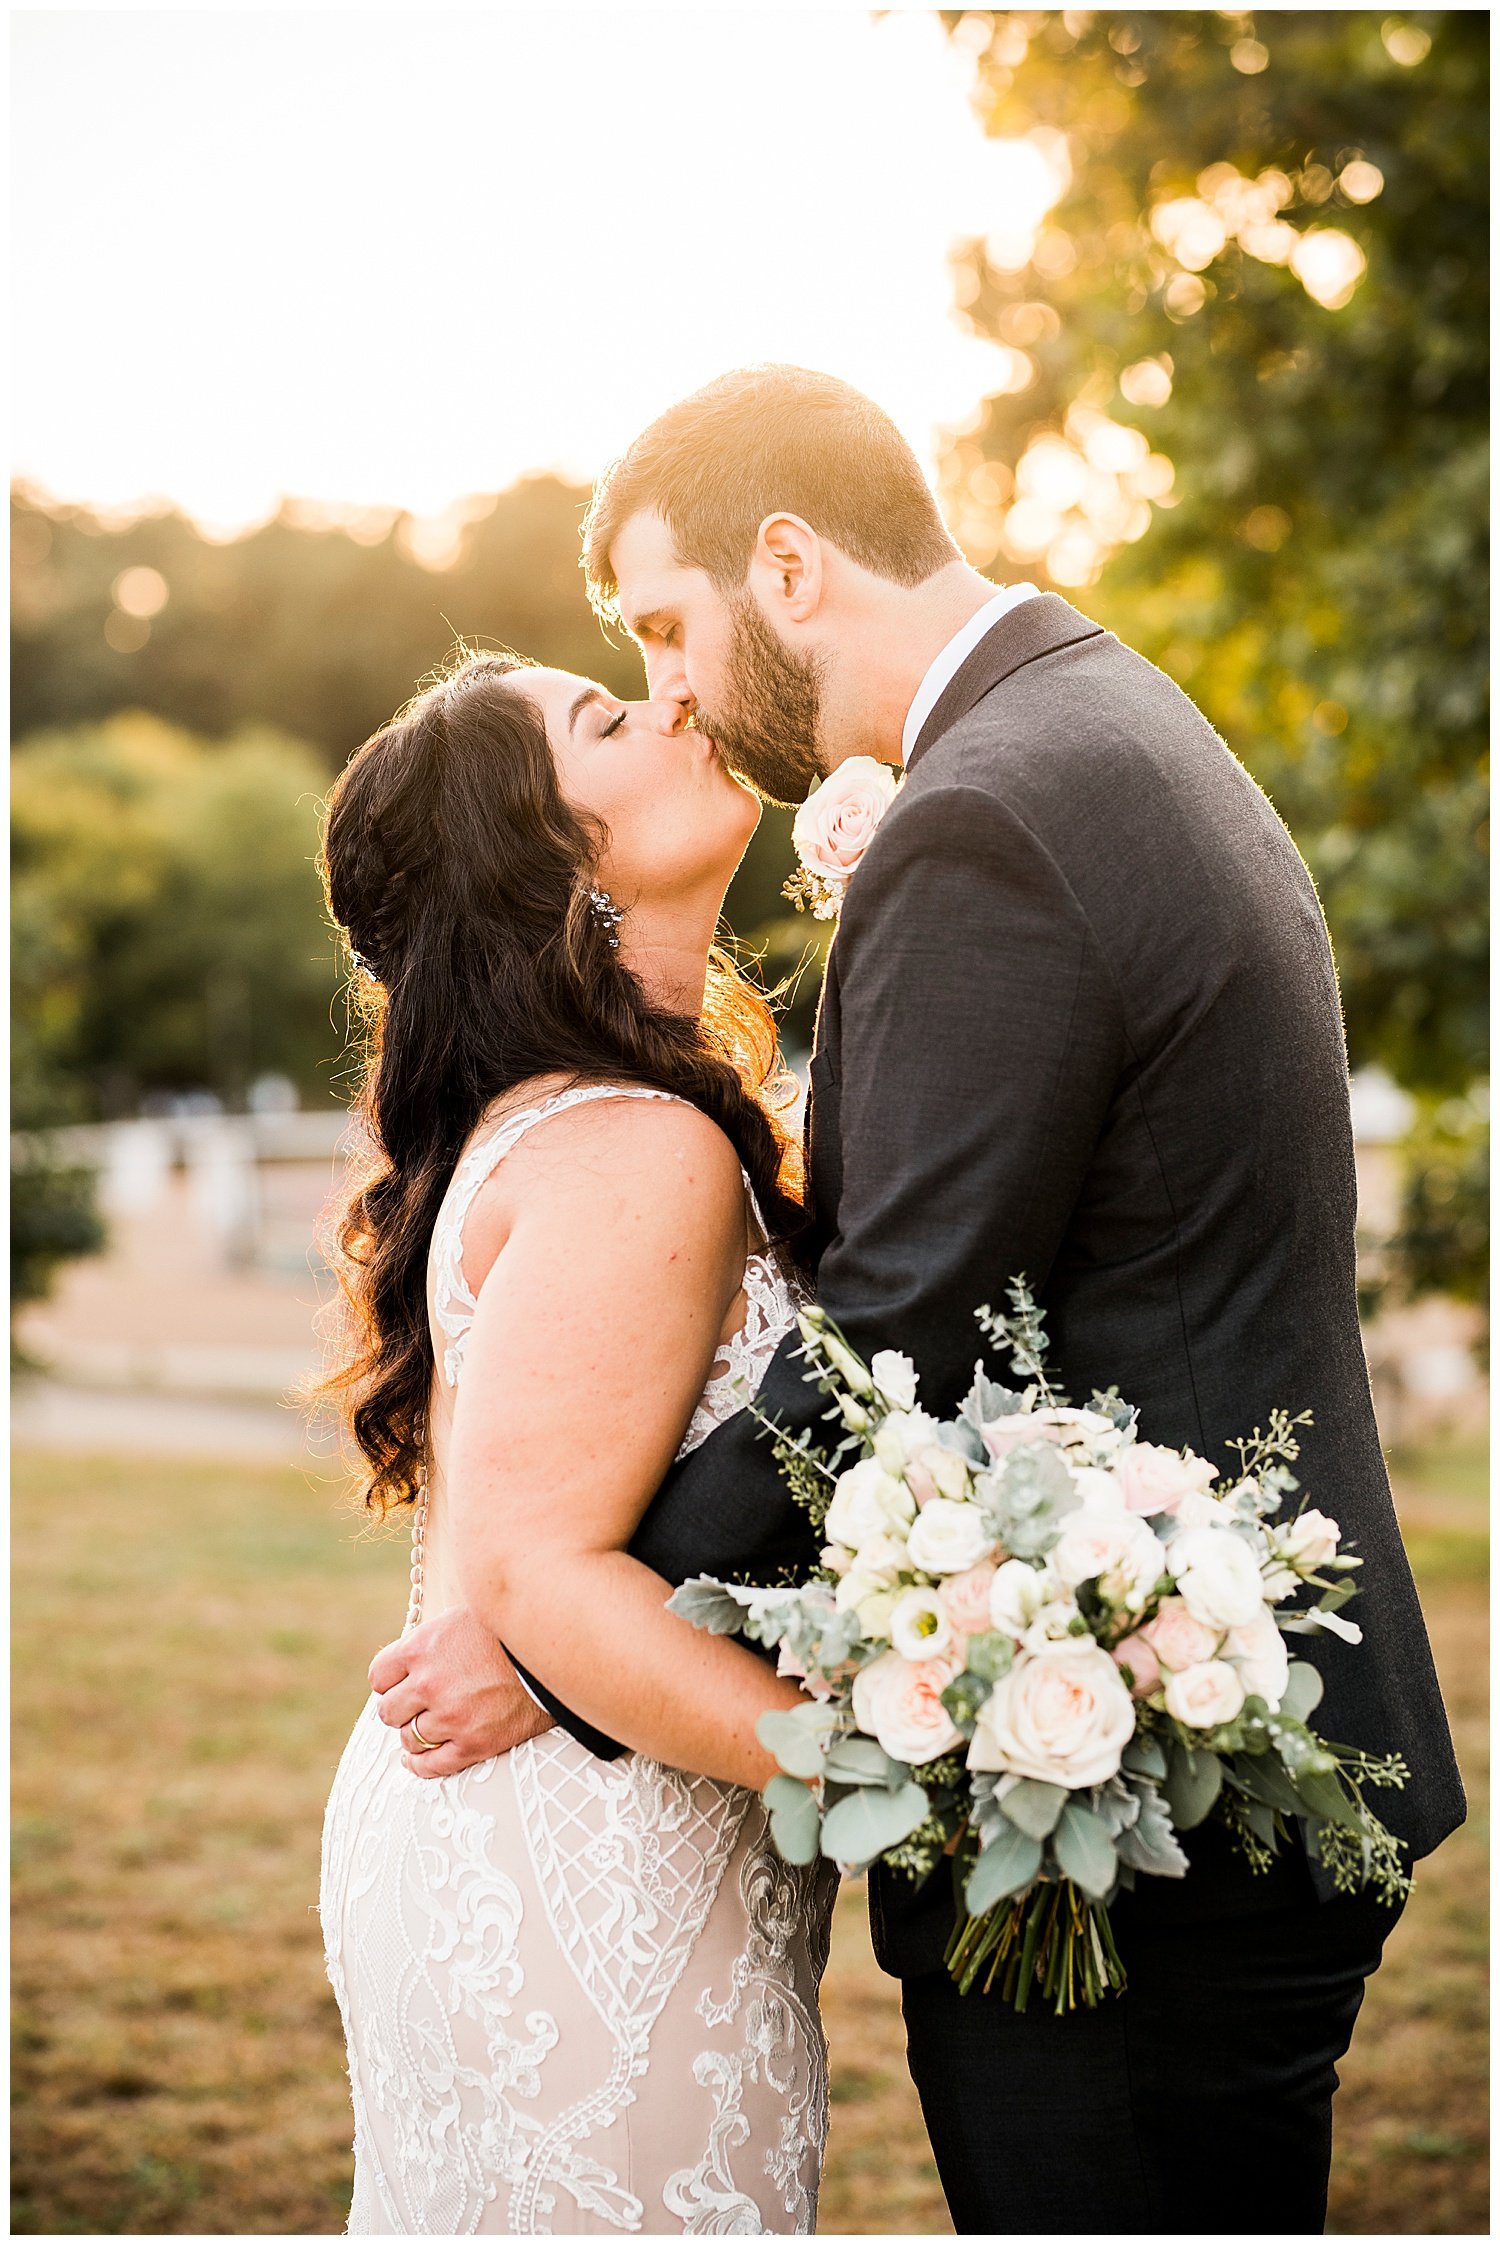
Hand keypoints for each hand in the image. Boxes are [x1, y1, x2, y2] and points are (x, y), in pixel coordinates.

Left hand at [368, 1606, 552, 1776]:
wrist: (554, 1653)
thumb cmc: (505, 1634)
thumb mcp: (460, 1619)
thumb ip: (427, 1641)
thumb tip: (403, 1660)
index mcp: (422, 1648)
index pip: (378, 1675)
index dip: (389, 1680)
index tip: (401, 1682)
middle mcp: (429, 1684)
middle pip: (388, 1710)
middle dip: (400, 1708)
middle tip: (416, 1704)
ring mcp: (451, 1717)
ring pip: (408, 1739)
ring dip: (415, 1733)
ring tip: (429, 1725)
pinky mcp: (473, 1744)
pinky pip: (430, 1766)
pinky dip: (419, 1765)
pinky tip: (416, 1759)